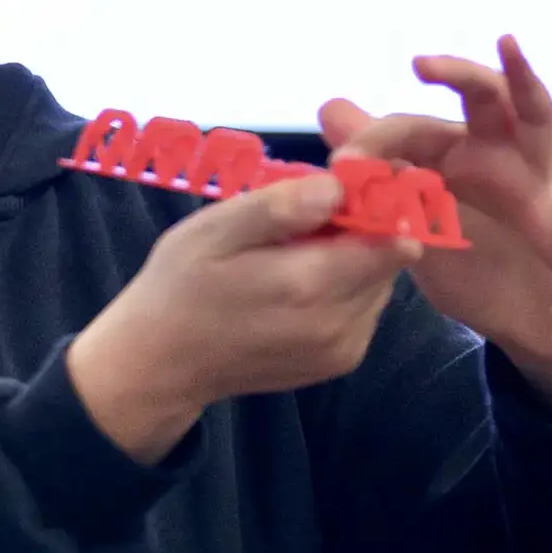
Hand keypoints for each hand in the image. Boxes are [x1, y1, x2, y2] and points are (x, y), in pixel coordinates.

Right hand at [68, 172, 420, 462]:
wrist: (160, 365)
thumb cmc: (178, 288)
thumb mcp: (212, 232)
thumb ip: (278, 208)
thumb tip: (338, 187)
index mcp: (309, 284)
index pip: (391, 235)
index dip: (375, 204)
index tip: (337, 192)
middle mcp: (339, 322)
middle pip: (390, 258)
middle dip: (361, 230)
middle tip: (306, 222)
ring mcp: (343, 348)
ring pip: (381, 282)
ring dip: (353, 260)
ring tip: (297, 255)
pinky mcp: (341, 362)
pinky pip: (365, 308)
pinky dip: (344, 289)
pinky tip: (300, 286)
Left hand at [319, 35, 551, 407]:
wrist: (529, 320)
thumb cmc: (476, 257)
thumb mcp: (417, 214)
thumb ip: (381, 165)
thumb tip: (330, 109)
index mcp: (462, 154)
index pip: (418, 127)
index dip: (378, 138)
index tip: (340, 159)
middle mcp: (504, 159)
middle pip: (487, 100)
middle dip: (459, 75)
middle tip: (420, 63)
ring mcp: (542, 191)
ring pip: (542, 129)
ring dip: (529, 89)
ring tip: (512, 53)